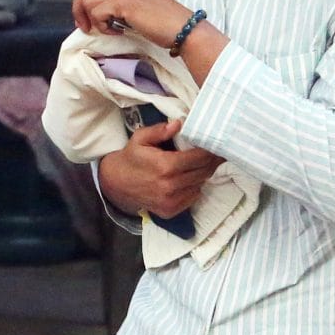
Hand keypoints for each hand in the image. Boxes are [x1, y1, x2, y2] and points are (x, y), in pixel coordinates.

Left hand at [73, 0, 191, 48]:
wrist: (182, 27)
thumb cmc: (163, 22)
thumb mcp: (137, 3)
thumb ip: (118, 1)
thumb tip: (94, 12)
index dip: (85, 2)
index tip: (88, 21)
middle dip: (78, 8)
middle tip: (84, 27)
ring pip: (88, 0)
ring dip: (94, 20)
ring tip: (111, 30)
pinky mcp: (122, 1)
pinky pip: (97, 12)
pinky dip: (102, 26)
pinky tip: (117, 31)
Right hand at [97, 117, 223, 217]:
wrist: (116, 184)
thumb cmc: (131, 157)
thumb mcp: (141, 138)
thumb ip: (160, 130)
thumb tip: (179, 123)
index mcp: (166, 165)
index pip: (199, 158)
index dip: (211, 151)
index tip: (217, 145)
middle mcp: (170, 186)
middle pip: (203, 172)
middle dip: (211, 162)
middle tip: (217, 153)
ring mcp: (170, 201)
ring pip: (200, 185)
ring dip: (203, 174)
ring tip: (203, 164)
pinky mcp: (170, 211)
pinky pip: (192, 198)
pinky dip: (194, 187)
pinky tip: (189, 179)